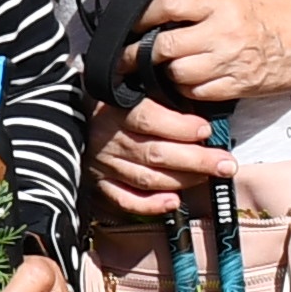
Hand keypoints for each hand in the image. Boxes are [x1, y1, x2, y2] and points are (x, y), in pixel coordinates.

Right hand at [83, 88, 232, 220]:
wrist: (64, 116)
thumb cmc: (107, 101)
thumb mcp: (126, 86)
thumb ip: (155, 96)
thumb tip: (195, 107)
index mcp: (114, 110)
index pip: (148, 119)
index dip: (180, 127)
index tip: (207, 130)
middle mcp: (108, 140)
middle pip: (156, 153)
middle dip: (197, 160)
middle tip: (226, 163)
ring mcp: (103, 166)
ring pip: (147, 178)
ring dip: (183, 180)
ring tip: (210, 176)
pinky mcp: (99, 185)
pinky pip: (126, 200)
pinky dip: (150, 205)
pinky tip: (174, 202)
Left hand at [140, 0, 290, 110]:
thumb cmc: (275, 13)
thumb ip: (200, 4)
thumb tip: (162, 13)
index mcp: (221, 2)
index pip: (167, 6)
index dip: (141, 16)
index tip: (129, 23)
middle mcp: (222, 32)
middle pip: (165, 46)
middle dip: (139, 54)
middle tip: (126, 57)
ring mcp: (230, 62)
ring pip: (177, 74)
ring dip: (164, 73)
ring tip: (161, 68)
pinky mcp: (238, 86)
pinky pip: (197, 93)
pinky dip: (186, 89)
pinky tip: (185, 82)